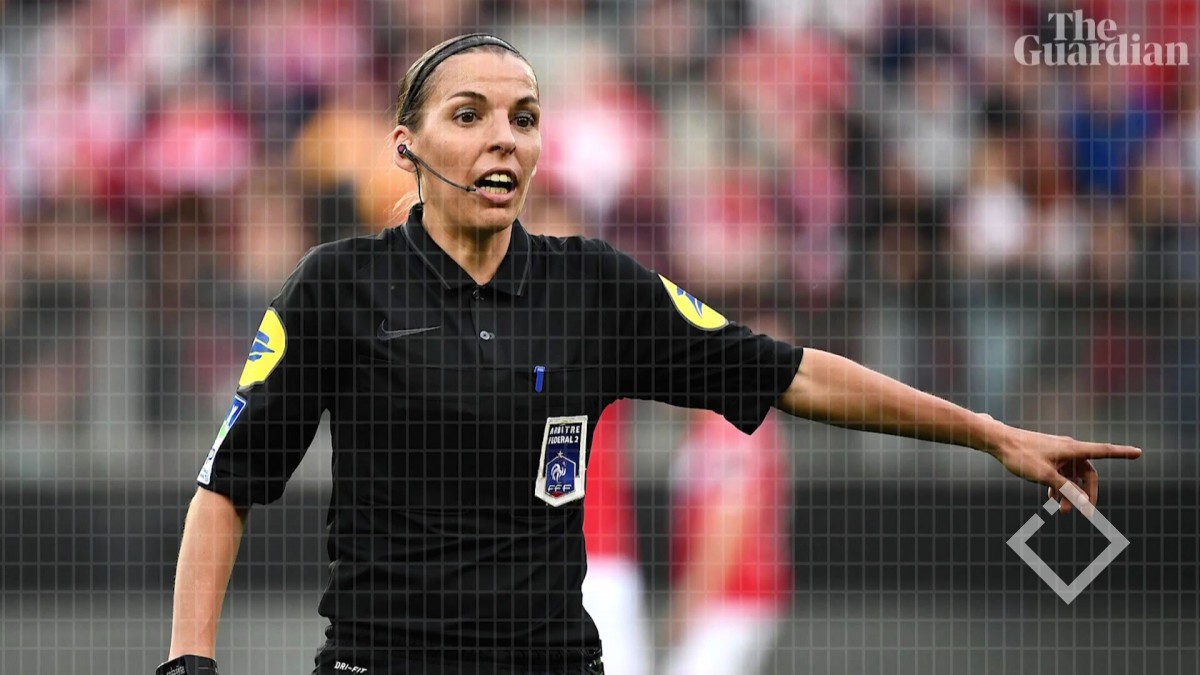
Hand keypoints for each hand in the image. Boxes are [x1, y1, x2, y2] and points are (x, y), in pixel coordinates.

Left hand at [984, 418, 1141, 513]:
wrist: (998, 441)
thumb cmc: (1022, 456)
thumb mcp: (1045, 476)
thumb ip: (1066, 490)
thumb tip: (1084, 502)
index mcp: (1073, 449)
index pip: (1104, 451)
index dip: (1122, 453)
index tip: (1139, 452)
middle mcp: (1068, 449)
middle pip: (1087, 472)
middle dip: (1087, 493)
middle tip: (1086, 512)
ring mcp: (1057, 452)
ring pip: (1071, 475)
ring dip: (1069, 493)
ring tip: (1060, 511)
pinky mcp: (1046, 456)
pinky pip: (1059, 473)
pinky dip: (1059, 485)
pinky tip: (1051, 499)